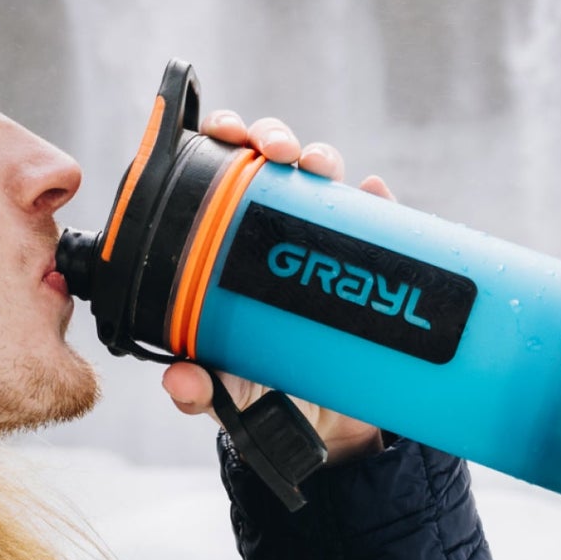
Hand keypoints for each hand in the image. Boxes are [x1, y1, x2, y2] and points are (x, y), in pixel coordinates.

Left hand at [159, 110, 390, 464]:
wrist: (329, 425)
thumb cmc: (265, 391)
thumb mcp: (227, 392)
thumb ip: (199, 391)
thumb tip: (180, 382)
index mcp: (228, 248)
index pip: (219, 180)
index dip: (219, 144)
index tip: (221, 134)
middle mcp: (276, 235)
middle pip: (271, 164)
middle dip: (270, 138)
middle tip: (273, 151)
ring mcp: (326, 244)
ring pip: (323, 179)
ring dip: (320, 157)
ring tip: (316, 166)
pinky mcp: (374, 264)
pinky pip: (379, 220)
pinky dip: (376, 200)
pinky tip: (372, 191)